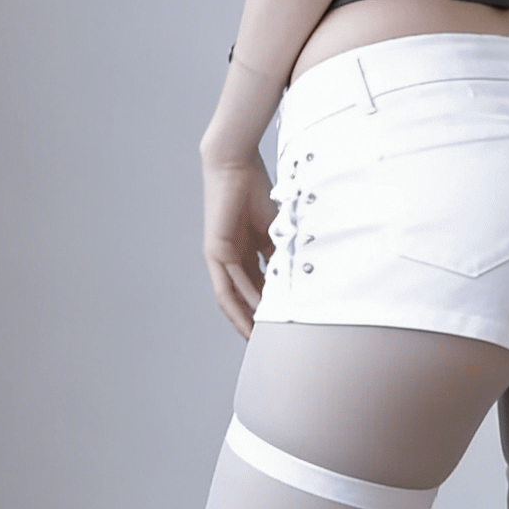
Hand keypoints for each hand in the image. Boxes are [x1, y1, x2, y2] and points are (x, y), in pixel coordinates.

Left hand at [200, 143, 276, 337]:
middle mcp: (228, 258)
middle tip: (266, 343)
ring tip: (257, 338)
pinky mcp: (215, 250)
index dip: (265, 308)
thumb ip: (279, 252)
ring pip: (231, 296)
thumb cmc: (253, 189)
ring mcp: (219, 256)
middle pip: (240, 298)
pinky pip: (229, 282)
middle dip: (252, 321)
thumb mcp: (274, 228)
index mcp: (243, 252)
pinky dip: (243, 297)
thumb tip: (294, 277)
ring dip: (243, 317)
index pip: (254, 288)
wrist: (234, 164)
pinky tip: (256, 311)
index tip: (278, 325)